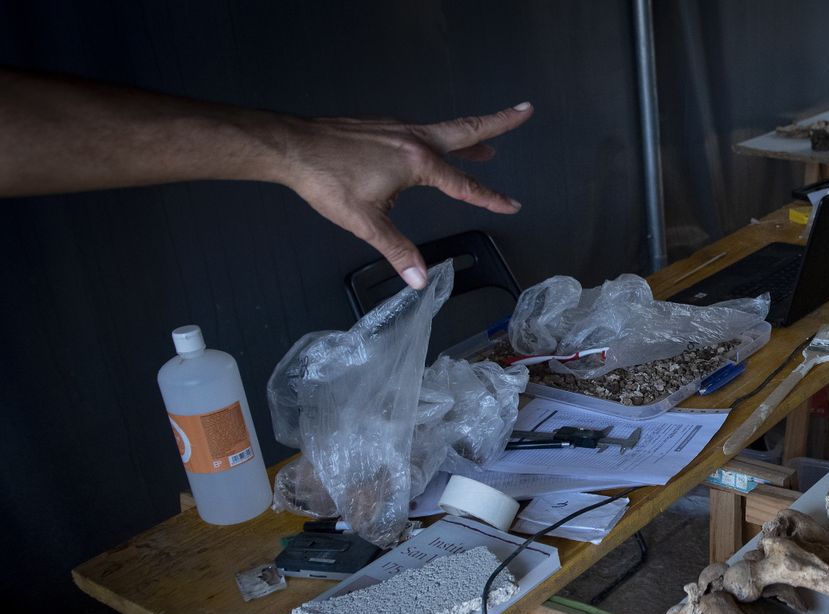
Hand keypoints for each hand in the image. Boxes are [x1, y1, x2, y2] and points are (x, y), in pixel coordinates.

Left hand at [278, 102, 533, 287]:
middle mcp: (414, 139)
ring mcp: (398, 129)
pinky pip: (422, 132)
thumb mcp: (365, 221)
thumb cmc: (328, 181)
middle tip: (526, 109)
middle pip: (466, 130)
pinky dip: (439, 139)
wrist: (292, 146)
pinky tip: (432, 149)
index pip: (463, 185)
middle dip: (499, 122)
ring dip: (469, 137)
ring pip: (444, 131)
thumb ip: (397, 249)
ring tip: (487, 148)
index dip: (490, 198)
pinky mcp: (382, 128)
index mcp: (417, 162)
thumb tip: (420, 280)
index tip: (513, 205)